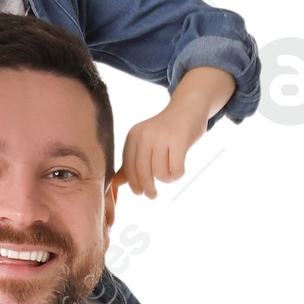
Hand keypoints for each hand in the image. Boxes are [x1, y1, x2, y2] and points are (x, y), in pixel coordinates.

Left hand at [118, 66, 229, 197]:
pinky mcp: (179, 140)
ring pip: (159, 173)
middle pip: (142, 172)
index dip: (133, 183)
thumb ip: (131, 162)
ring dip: (166, 179)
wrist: (188, 108)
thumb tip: (116, 183)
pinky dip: (178, 175)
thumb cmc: (166, 130)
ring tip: (171, 175)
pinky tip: (179, 171)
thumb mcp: (145, 142)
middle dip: (147, 188)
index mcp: (134, 136)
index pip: (128, 166)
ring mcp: (162, 137)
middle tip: (152, 195)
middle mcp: (145, 135)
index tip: (139, 192)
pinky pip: (175, 169)